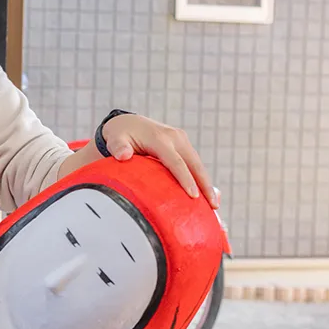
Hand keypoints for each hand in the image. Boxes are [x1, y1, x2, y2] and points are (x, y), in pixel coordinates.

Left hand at [102, 114, 218, 208]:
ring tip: (214, 205)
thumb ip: (117, 147)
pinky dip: (201, 178)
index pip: (176, 162)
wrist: (128, 123)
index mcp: (160, 138)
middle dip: (205, 184)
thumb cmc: (120, 135)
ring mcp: (182, 140)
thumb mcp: (114, 139)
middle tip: (213, 206)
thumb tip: (123, 156)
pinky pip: (194, 163)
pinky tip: (207, 195)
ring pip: (197, 164)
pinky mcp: (183, 145)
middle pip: (194, 163)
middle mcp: (175, 137)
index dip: (185, 179)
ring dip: (207, 183)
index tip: (193, 196)